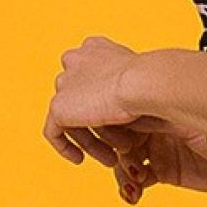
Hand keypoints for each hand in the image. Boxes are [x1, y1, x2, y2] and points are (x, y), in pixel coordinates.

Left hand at [45, 36, 147, 167]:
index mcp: (96, 48)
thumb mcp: (140, 84)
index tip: (116, 121)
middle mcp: (77, 59)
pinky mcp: (58, 106)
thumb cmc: (153, 85)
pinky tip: (79, 159)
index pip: (91, 76)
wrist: (144, 84)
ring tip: (110, 157)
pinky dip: (65, 147)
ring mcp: (65, 81)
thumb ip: (126, 92)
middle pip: (80, 99)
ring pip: (72, 117)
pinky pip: (53, 131)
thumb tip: (133, 115)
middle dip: (98, 126)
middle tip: (117, 146)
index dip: (103, 103)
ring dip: (90, 140)